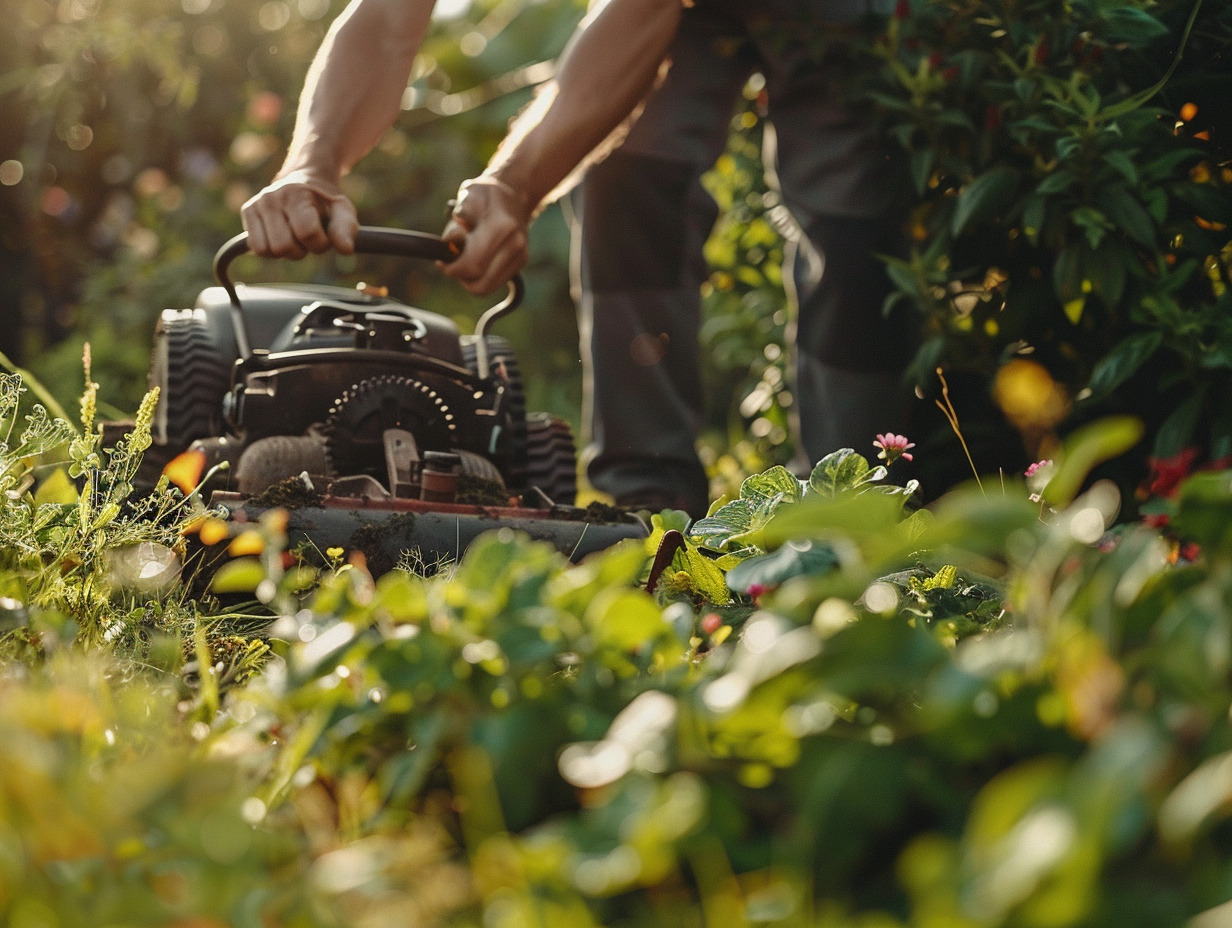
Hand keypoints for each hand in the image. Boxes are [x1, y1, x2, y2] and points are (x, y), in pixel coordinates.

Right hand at [241, 169, 359, 258]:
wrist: (306, 182)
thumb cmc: (325, 202)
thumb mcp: (342, 211)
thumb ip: (346, 230)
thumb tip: (346, 250)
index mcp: (296, 194)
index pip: (307, 233)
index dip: (320, 243)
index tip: (324, 236)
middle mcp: (271, 197)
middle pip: (283, 247)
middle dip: (301, 250)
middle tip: (307, 237)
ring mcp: (257, 203)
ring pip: (267, 251)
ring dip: (285, 252)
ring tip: (294, 237)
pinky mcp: (247, 211)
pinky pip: (256, 248)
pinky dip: (271, 250)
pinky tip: (281, 237)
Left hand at [439, 176, 533, 294]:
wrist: (514, 194)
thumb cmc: (484, 196)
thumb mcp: (467, 196)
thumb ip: (459, 216)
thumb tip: (454, 240)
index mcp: (501, 226)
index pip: (473, 264)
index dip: (453, 269)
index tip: (442, 262)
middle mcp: (515, 244)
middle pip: (481, 284)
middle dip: (461, 277)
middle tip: (451, 264)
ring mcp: (521, 255)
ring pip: (487, 287)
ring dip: (470, 280)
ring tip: (463, 261)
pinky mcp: (521, 262)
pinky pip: (495, 283)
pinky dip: (481, 277)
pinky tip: (476, 260)